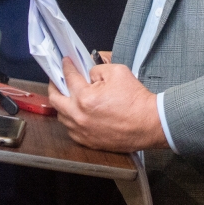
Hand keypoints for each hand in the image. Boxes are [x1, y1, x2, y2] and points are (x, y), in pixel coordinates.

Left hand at [48, 57, 167, 152]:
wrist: (149, 123)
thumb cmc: (136, 100)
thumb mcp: (118, 72)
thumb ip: (97, 69)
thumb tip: (88, 74)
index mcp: (84, 97)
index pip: (69, 77)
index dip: (66, 66)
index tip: (65, 62)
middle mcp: (79, 116)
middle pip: (56, 99)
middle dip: (54, 85)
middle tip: (57, 79)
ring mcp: (82, 131)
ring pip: (61, 116)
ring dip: (62, 104)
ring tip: (66, 96)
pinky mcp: (88, 141)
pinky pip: (71, 130)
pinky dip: (71, 120)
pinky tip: (77, 114)